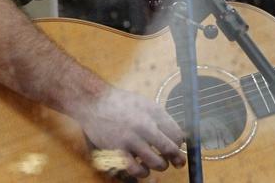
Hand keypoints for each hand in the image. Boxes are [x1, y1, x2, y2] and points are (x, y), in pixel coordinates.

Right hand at [70, 86, 185, 178]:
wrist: (93, 101)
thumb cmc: (119, 102)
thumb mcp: (144, 103)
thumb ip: (160, 118)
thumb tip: (177, 136)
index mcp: (153, 112)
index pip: (177, 134)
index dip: (180, 144)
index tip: (178, 147)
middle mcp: (145, 125)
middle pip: (170, 149)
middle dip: (177, 158)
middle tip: (177, 162)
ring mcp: (131, 139)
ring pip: (156, 162)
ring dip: (160, 166)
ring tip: (158, 163)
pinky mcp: (118, 150)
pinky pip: (136, 170)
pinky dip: (142, 172)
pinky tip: (142, 168)